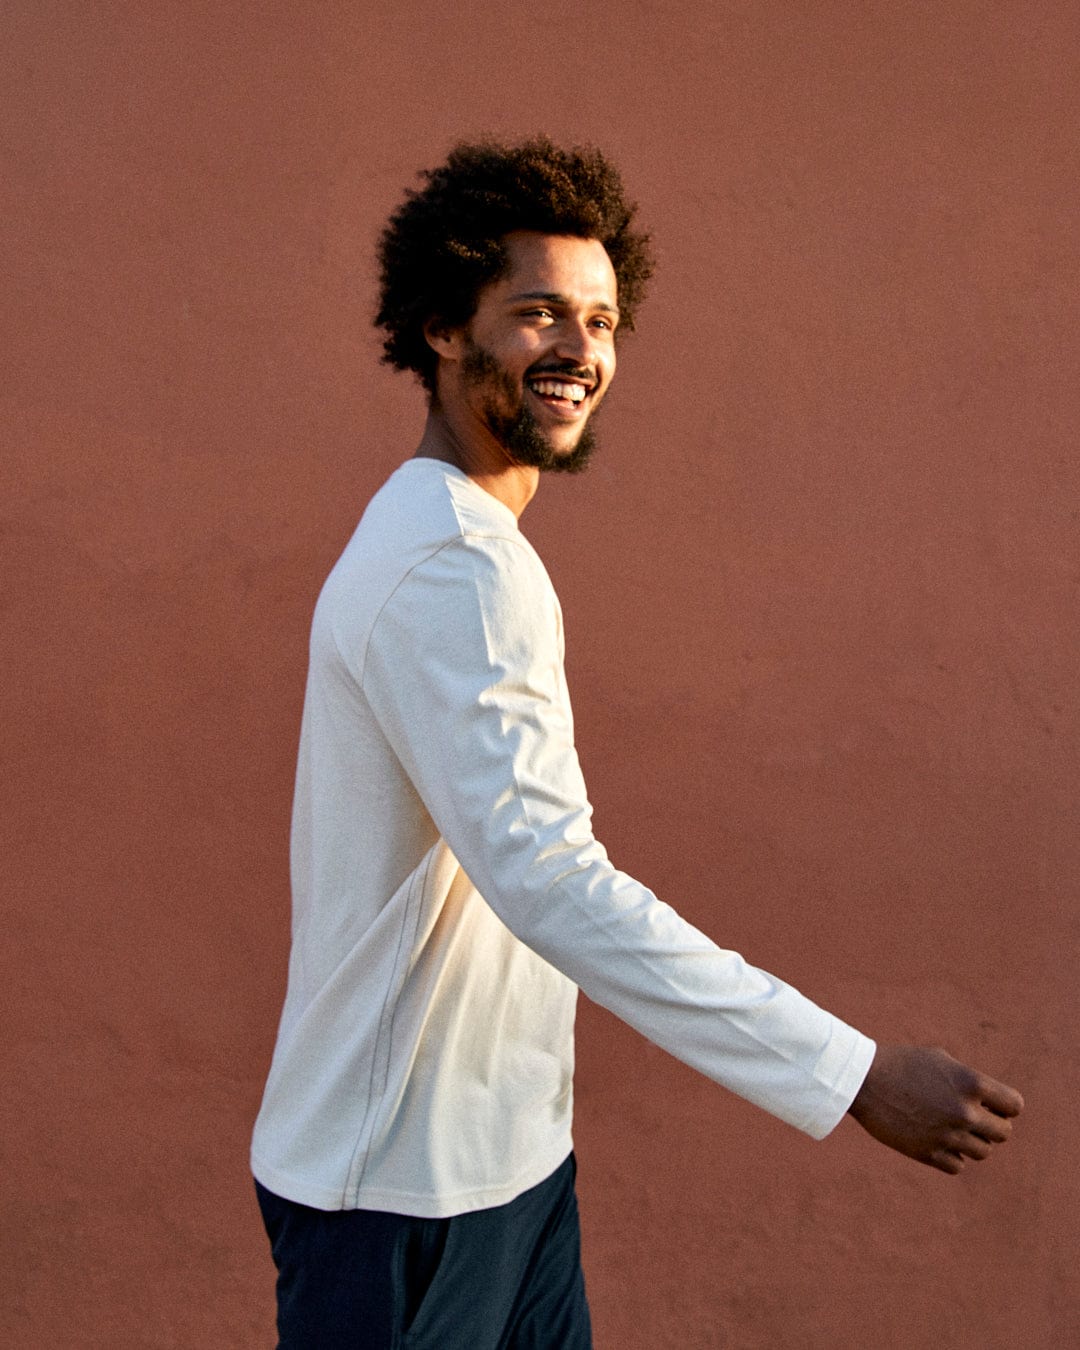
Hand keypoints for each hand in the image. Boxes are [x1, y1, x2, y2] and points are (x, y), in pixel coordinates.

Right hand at [847, 1044, 1023, 1173]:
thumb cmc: (902, 1064)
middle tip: (970, 1117)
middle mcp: (964, 1111)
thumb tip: (991, 1103)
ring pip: (983, 1152)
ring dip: (972, 1142)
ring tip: (951, 1127)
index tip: (992, 1105)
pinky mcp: (928, 1153)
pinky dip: (952, 1156)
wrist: (863, 1080)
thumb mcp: (941, 1060)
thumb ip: (970, 1082)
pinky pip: (958, 1165)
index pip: (1014, 1106)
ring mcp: (947, 1135)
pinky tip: (936, 1140)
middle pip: (1003, 1133)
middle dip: (991, 1126)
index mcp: (971, 1083)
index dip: (1005, 1106)